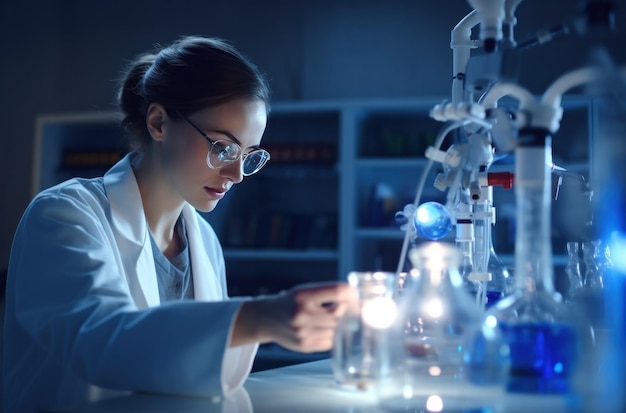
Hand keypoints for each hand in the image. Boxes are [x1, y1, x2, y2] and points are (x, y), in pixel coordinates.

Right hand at [233, 282, 354, 352]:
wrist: (266, 318)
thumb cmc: (290, 302)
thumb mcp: (305, 290)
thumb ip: (328, 294)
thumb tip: (357, 299)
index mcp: (303, 295)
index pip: (338, 291)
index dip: (352, 293)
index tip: (358, 295)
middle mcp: (302, 314)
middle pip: (340, 313)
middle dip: (349, 311)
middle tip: (354, 309)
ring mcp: (303, 332)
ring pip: (337, 330)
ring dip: (342, 325)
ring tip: (339, 319)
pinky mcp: (305, 346)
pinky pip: (330, 342)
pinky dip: (334, 336)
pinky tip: (328, 329)